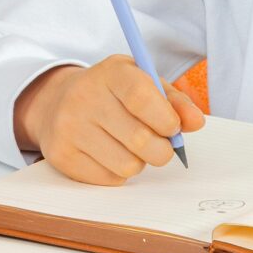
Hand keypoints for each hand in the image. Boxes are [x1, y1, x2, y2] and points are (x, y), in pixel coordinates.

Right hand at [12, 55, 207, 184]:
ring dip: (139, 162)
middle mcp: (83, 97)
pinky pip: (109, 179)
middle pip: (140, 140)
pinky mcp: (61, 155)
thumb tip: (196, 122)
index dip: (166, 119)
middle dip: (161, 150)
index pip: (141, 98)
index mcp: (110, 73)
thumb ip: (173, 101)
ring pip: (127, 165)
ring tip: (130, 147)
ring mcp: (68, 128)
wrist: (57, 102)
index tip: (173, 128)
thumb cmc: (112, 94)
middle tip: (160, 145)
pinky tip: (109, 154)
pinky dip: (118, 172)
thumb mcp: (143, 83)